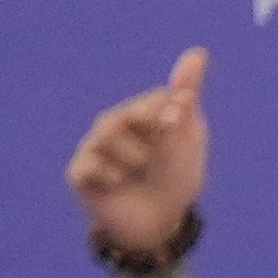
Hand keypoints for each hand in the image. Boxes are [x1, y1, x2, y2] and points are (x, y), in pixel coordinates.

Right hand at [70, 48, 211, 258]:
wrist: (161, 225)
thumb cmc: (176, 179)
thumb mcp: (187, 140)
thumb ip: (186, 97)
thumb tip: (198, 52)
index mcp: (143, 113)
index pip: (156, 100)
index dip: (168, 114)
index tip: (177, 123)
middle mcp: (113, 124)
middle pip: (125, 114)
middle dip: (152, 138)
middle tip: (160, 158)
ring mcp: (93, 147)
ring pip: (106, 136)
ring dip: (136, 161)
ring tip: (142, 174)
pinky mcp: (79, 172)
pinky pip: (91, 166)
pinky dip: (112, 178)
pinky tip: (120, 185)